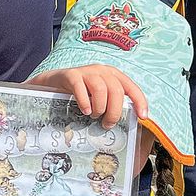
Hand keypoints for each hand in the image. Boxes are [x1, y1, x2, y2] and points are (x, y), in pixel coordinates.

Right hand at [28, 66, 147, 124]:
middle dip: (115, 111)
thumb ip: (112, 104)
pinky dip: (85, 102)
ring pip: (101, 89)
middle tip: (107, 124)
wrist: (53, 84)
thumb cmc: (80, 94)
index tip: (142, 117)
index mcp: (113, 75)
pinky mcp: (71, 75)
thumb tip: (127, 123)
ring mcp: (86, 71)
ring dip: (100, 107)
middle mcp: (102, 70)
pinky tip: (84, 110)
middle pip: (116, 90)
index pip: (131, 87)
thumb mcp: (99, 97)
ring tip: (94, 116)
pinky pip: (80, 88)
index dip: (139, 101)